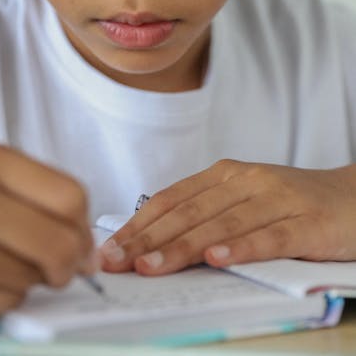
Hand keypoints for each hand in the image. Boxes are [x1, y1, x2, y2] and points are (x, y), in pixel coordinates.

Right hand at [0, 140, 94, 326]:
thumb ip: (35, 194)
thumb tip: (90, 246)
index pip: (69, 194)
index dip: (83, 224)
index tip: (78, 238)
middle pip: (62, 241)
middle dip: (67, 261)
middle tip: (53, 266)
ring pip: (36, 277)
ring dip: (24, 278)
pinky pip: (9, 305)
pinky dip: (0, 299)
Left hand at [100, 159, 355, 275]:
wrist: (354, 196)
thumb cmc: (290, 204)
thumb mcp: (243, 200)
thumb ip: (206, 214)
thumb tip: (151, 242)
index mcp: (223, 175)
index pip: (171, 200)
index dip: (138, 224)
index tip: (109, 249)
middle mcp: (245, 181)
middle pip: (188, 212)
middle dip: (147, 239)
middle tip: (116, 262)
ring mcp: (276, 200)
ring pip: (221, 225)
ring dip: (182, 247)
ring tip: (150, 266)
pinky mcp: (305, 223)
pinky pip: (269, 237)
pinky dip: (241, 248)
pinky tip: (217, 260)